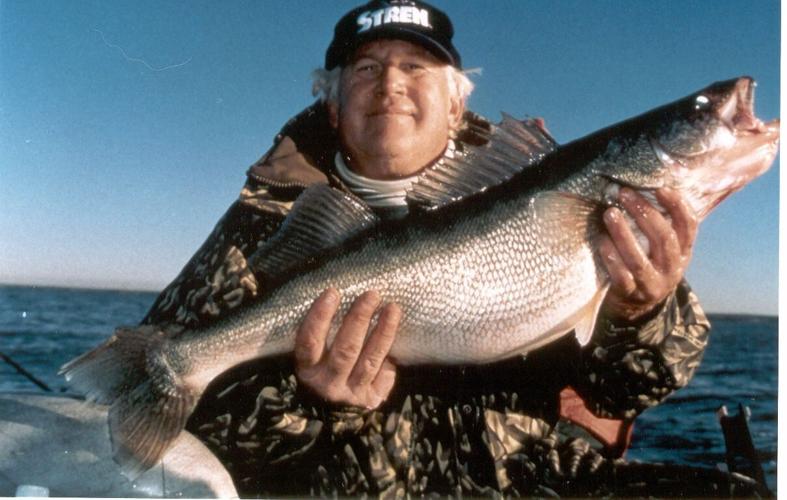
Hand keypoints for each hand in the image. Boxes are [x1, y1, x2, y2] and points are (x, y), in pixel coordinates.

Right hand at [294, 288, 400, 408]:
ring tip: (392, 308)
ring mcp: (351, 394)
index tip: (332, 292)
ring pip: (369, 360)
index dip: (320, 317)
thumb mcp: (313, 357)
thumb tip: (338, 296)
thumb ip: (322, 334)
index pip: (310, 341)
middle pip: (345, 349)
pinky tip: (401, 338)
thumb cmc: (322, 370)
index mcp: (308, 369)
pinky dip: (391, 358)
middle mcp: (327, 384)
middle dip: (359, 319)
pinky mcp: (371, 401)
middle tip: (372, 294)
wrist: (330, 415)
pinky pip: (384, 376)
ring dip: (383, 332)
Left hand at [598, 187, 697, 321]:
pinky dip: (611, 258)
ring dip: (623, 233)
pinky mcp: (630, 295)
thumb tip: (640, 188)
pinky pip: (621, 277)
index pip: (688, 226)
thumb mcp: (660, 249)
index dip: (677, 206)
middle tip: (624, 194)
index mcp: (683, 252)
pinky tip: (601, 242)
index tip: (660, 188)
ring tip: (609, 213)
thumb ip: (657, 225)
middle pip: (663, 239)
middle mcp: (671, 269)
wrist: (636, 309)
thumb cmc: (646, 265)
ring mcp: (651, 285)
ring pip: (639, 259)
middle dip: (644, 213)